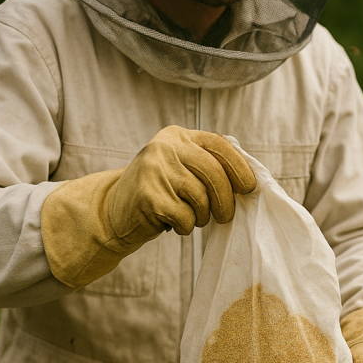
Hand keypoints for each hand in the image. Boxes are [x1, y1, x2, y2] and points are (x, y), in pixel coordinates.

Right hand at [108, 126, 255, 241]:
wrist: (112, 211)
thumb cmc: (159, 192)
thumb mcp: (180, 168)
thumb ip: (208, 164)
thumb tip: (250, 177)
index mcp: (177, 135)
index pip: (219, 144)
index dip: (239, 167)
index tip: (249, 187)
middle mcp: (165, 147)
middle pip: (214, 173)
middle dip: (226, 200)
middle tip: (226, 216)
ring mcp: (154, 169)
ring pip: (201, 198)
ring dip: (202, 216)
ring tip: (189, 216)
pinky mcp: (149, 195)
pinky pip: (186, 217)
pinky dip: (186, 226)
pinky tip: (172, 223)